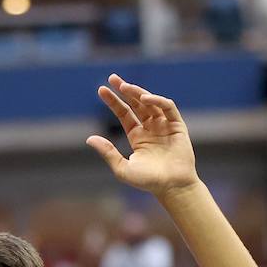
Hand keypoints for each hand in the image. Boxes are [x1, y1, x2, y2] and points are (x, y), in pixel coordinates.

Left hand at [87, 74, 198, 197]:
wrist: (172, 187)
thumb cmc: (148, 182)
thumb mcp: (122, 168)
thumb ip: (108, 153)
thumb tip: (89, 138)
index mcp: (137, 137)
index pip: (124, 113)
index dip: (114, 101)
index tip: (102, 90)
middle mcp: (150, 128)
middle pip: (136, 104)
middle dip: (125, 90)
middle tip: (112, 78)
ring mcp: (164, 126)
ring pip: (150, 103)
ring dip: (138, 92)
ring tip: (125, 86)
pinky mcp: (177, 126)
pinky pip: (168, 108)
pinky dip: (157, 101)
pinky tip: (144, 99)